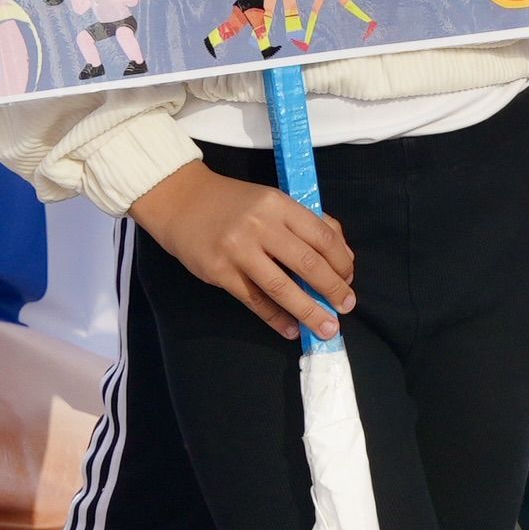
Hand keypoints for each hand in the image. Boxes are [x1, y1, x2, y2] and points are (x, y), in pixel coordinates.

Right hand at [135, 161, 357, 334]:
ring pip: (282, 287)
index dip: (341, 261)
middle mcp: (260, 226)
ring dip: (309, 311)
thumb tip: (340, 255)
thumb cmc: (233, 202)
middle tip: (346, 307)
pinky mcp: (219, 272)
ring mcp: (238, 250)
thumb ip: (304, 222)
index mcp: (278, 204)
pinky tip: (292, 329)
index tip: (348, 278)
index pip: (322, 236)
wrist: (180, 200)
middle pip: (307, 263)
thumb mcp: (270, 200)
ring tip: (326, 327)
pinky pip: (255, 300)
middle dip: (332, 289)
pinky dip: (276, 318)